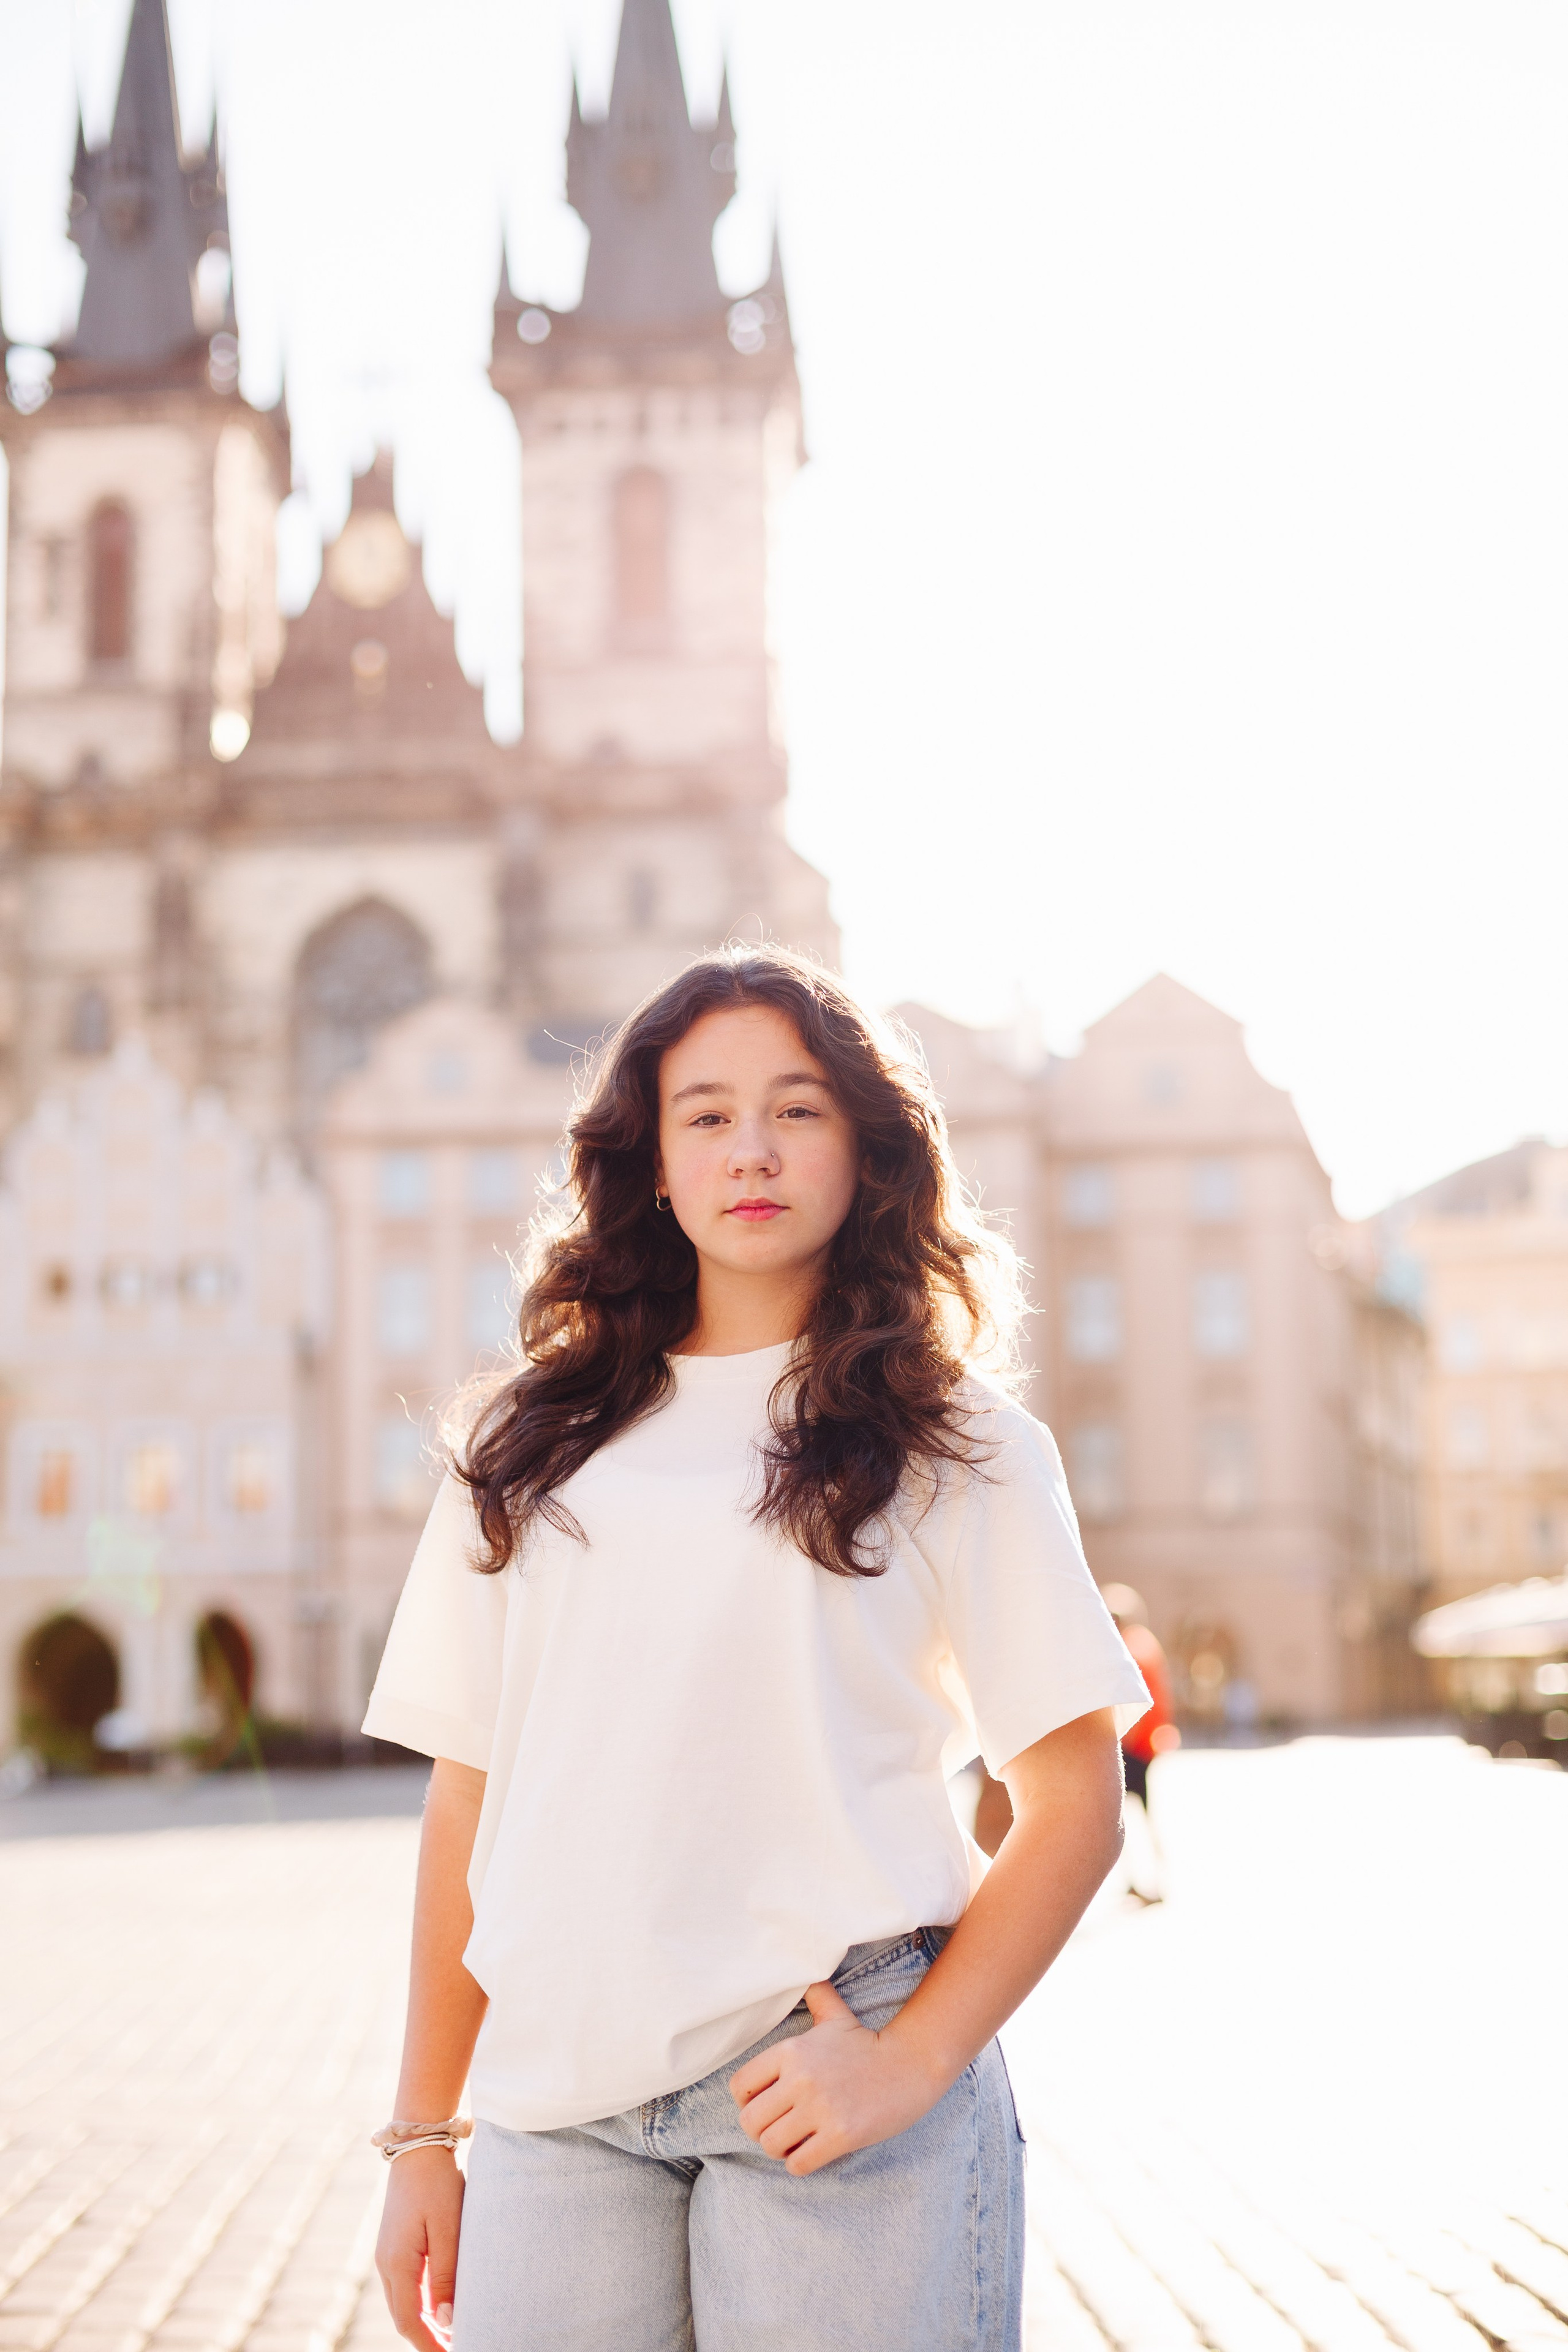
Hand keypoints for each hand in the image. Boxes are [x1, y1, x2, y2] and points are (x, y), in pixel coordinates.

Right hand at [375, 2145, 463, 2351]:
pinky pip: (405, 2284)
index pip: (410, 2321)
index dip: (429, 2344)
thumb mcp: (448, 2230)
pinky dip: (421, 2300)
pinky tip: (441, 2302)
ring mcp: (387, 2254)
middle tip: (453, 2347)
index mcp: (397, 2264)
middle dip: (426, 2337)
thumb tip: (447, 2321)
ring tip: (451, 2331)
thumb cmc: (437, 2185)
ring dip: (424, 2320)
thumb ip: (446, 2277)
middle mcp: (386, 2264)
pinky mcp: (394, 2244)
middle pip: (403, 2316)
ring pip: (403, 2301)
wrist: (418, 2145)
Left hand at [728, 1980, 945, 2176]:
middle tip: (779, 2127)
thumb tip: (802, 1968)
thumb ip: (814, 1995)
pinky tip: (812, 2150)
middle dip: (760, 2129)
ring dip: (780, 2148)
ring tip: (795, 2139)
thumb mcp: (835, 2015)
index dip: (746, 2100)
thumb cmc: (866, 2044)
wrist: (909, 2065)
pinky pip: (798, 2164)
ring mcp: (820, 2108)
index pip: (740, 2086)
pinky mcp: (840, 2135)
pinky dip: (799, 2163)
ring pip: (770, 2145)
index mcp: (791, 2050)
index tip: (764, 2103)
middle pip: (750, 2121)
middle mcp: (801, 2078)